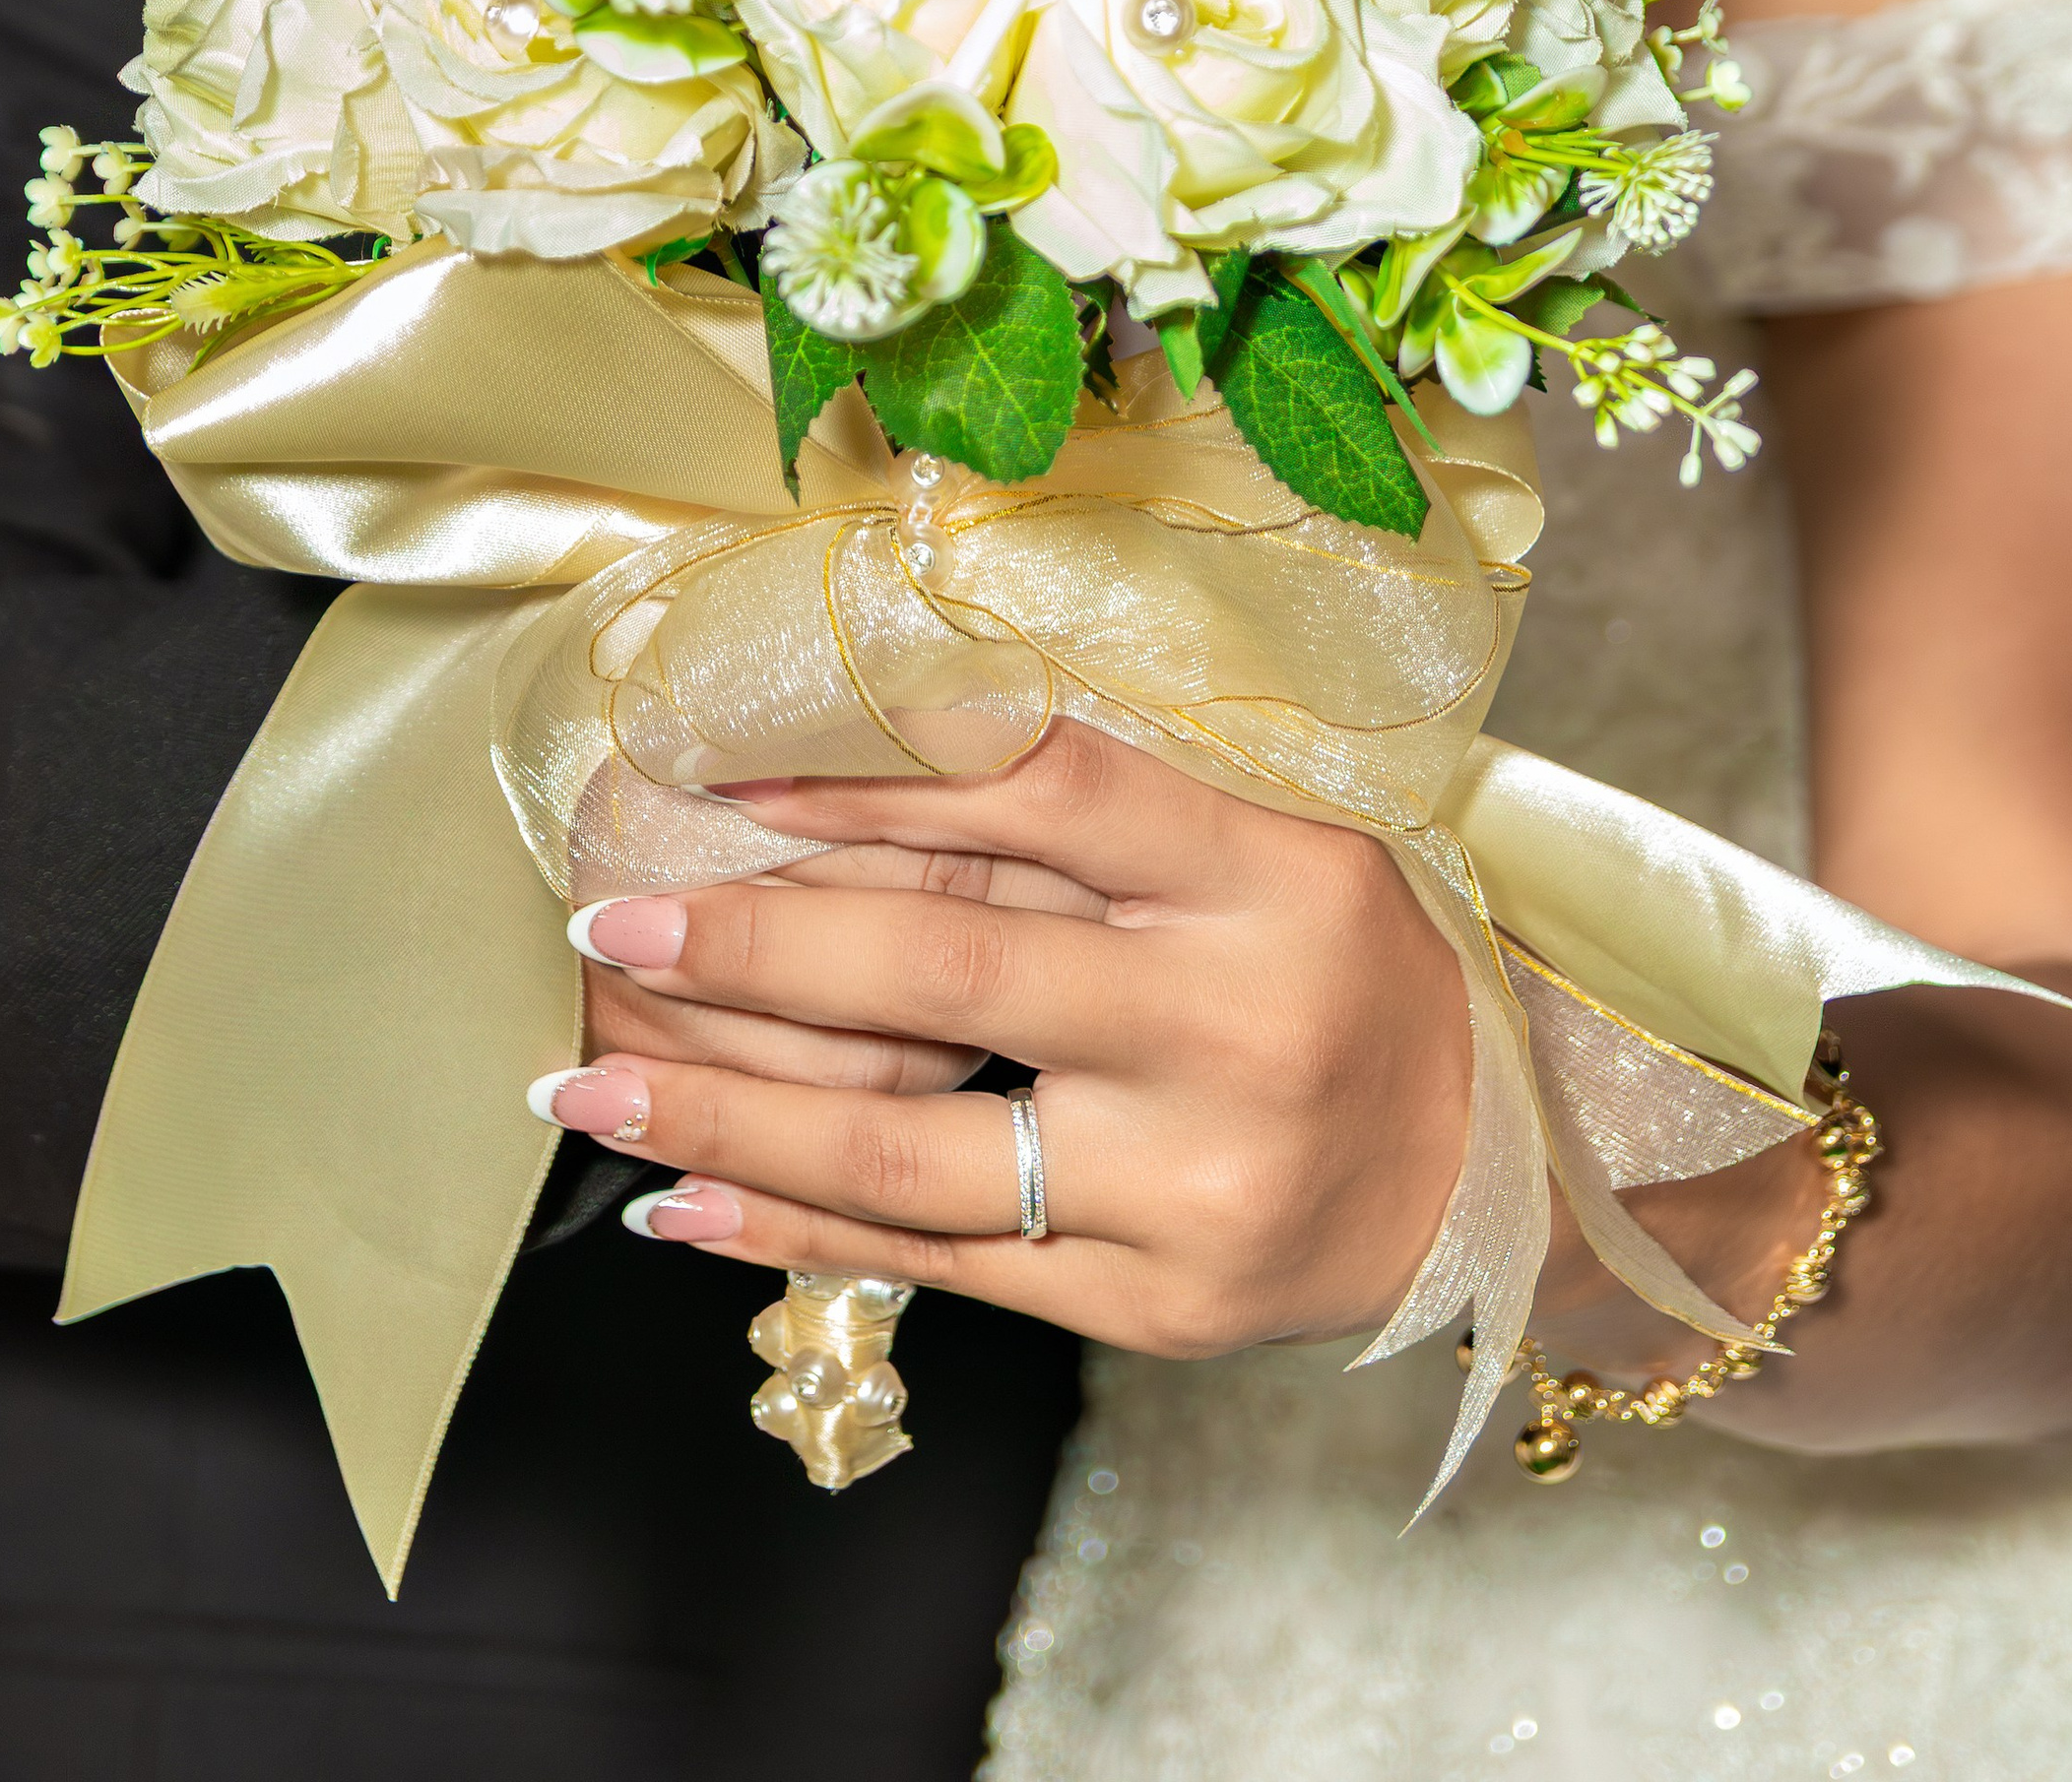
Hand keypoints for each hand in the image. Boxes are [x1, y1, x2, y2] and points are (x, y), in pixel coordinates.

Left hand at [546, 721, 1470, 1356]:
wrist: (1483, 1160)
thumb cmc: (1337, 956)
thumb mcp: (1254, 839)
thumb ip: (1085, 810)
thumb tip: (834, 765)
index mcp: (1266, 866)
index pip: (1036, 788)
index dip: (863, 776)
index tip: (716, 774)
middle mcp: (1237, 1020)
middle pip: (949, 970)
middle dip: (749, 949)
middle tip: (610, 921)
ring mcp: (1200, 1180)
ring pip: (915, 1150)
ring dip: (727, 1123)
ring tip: (587, 1093)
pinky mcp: (1163, 1305)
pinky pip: (947, 1267)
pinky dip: (800, 1235)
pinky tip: (687, 1204)